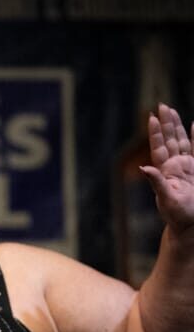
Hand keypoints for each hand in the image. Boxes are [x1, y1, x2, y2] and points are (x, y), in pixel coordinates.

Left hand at [142, 103, 193, 233]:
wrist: (192, 226)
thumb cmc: (178, 216)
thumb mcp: (166, 199)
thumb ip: (157, 183)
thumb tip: (143, 168)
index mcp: (165, 172)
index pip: (159, 147)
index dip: (155, 133)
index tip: (150, 117)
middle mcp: (174, 167)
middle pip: (169, 140)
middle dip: (166, 123)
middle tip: (161, 105)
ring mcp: (186, 167)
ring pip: (181, 142)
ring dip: (177, 127)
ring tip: (171, 111)